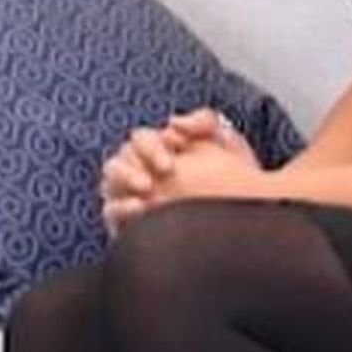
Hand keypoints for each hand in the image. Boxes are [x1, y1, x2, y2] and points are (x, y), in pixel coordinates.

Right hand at [98, 113, 275, 236]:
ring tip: (147, 185)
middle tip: (167, 167)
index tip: (175, 146)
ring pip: (112, 175)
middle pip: (125, 152)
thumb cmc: (233, 185)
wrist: (240, 229)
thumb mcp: (227, 146)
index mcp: (160, 151)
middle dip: (143, 155)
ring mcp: (131, 196)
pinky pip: (112, 210)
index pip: (143, 138)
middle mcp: (142, 170)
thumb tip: (173, 122)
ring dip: (126, 176)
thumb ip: (205, 122)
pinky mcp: (126, 222)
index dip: (154, 142)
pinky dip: (121, 207)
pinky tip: (141, 208)